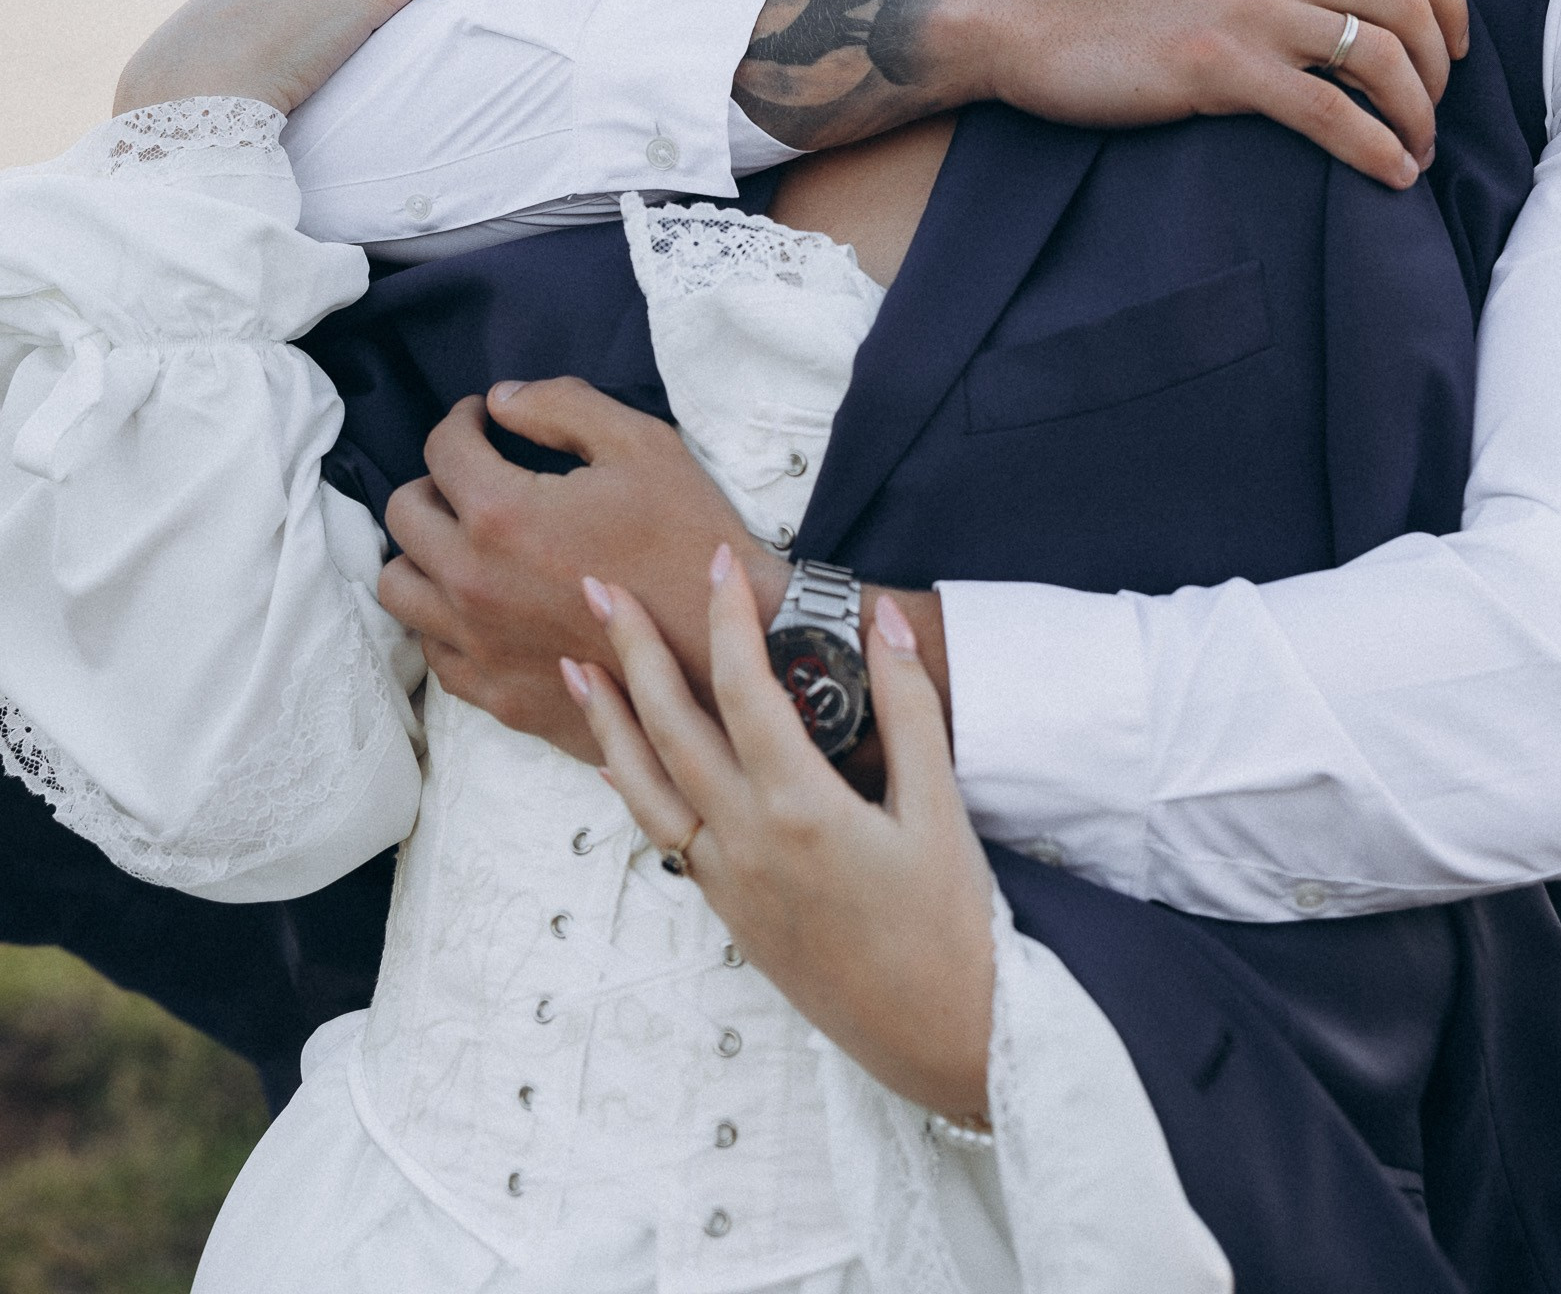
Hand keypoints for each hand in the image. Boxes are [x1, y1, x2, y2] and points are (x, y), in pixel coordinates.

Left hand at [379, 379, 792, 761]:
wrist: (730, 645)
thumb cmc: (688, 537)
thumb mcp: (641, 443)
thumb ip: (561, 405)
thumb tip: (500, 401)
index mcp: (501, 515)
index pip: (442, 449)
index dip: (461, 421)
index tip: (481, 420)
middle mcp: (471, 582)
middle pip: (404, 515)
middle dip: (435, 480)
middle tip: (474, 475)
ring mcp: (479, 646)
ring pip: (401, 589)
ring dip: (425, 553)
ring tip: (465, 541)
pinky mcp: (497, 694)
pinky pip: (435, 653)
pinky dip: (445, 618)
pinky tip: (486, 602)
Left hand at [567, 556, 993, 1121]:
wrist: (937, 1035)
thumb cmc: (950, 921)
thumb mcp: (941, 807)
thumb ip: (909, 706)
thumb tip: (881, 621)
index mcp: (801, 808)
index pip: (746, 687)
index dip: (727, 617)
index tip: (718, 561)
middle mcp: (747, 842)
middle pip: (671, 728)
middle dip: (633, 650)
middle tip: (600, 588)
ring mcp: (728, 880)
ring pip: (644, 787)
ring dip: (607, 720)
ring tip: (575, 666)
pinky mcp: (726, 910)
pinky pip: (660, 835)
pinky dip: (631, 786)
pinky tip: (617, 760)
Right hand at [978, 0, 1468, 182]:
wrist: (1019, 12)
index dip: (1449, 1)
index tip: (1455, 51)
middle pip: (1407, 4)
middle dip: (1439, 71)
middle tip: (1432, 115)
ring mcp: (1248, 6)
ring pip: (1379, 57)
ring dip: (1415, 116)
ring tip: (1413, 154)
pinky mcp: (1218, 65)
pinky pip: (1329, 112)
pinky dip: (1374, 149)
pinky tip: (1387, 176)